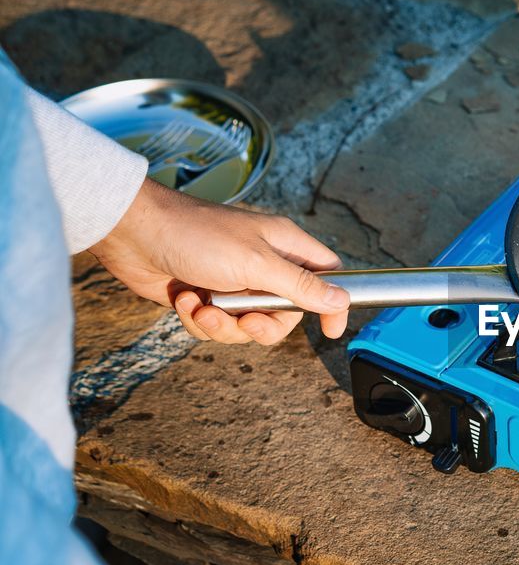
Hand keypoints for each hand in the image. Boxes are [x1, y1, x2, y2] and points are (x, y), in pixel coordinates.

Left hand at [90, 180, 349, 344]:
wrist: (132, 233)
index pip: (326, 276)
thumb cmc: (195, 235)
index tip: (331, 331)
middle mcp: (262, 265)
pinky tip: (185, 299)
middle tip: (245, 319)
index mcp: (284, 247)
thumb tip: (340, 301)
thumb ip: (300, 286)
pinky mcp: (205, 297)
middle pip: (286, 314)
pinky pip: (216, 326)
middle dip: (263, 326)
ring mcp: (233, 283)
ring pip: (248, 326)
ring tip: (203, 307)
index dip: (333, 304)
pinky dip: (200, 320)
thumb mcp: (256, 263)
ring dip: (224, 325)